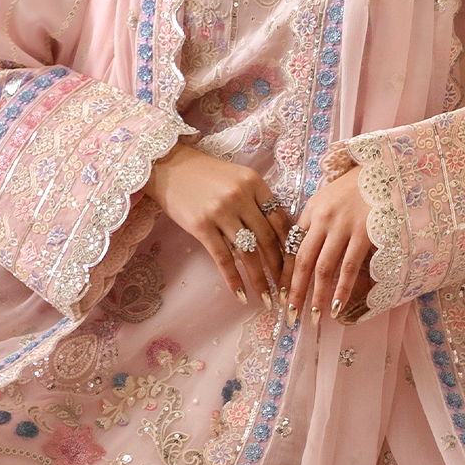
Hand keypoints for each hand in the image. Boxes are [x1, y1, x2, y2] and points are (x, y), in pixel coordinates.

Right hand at [143, 140, 290, 305]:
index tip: (295, 265)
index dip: (290, 245)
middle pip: (267, 239)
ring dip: (259, 279)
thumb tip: (277, 234)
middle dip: (278, 268)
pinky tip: (240, 294)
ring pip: (248, 252)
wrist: (168, 166)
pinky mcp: (201, 226)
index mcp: (255, 183)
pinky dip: (233, 279)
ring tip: (267, 298)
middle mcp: (241, 196)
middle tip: (285, 288)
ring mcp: (221, 211)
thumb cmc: (205, 174)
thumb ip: (256, 200)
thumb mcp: (237, 178)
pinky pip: (223, 257)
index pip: (281, 219)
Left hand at [281, 165, 371, 324]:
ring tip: (313, 317)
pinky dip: (342, 288)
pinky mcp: (365, 233)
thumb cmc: (353, 189)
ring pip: (325, 268)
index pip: (291, 248)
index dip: (284, 274)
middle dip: (295, 292)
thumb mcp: (326, 198)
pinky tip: (337, 306)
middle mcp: (323, 220)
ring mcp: (344, 227)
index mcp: (311, 212)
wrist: (383, 171)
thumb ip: (312, 223)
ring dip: (318, 296)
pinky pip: (350, 266)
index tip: (279, 296)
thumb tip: (298, 251)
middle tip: (290, 316)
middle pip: (303, 261)